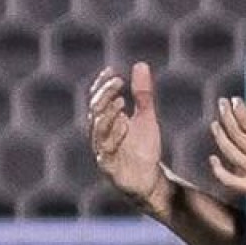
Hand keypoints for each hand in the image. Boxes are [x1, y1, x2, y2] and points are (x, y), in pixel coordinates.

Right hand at [85, 62, 168, 208]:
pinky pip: (107, 151)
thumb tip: (140, 64)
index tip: (111, 70)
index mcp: (105, 122)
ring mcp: (103, 151)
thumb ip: (142, 94)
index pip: (98, 99)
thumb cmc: (144, 148)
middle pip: (95, 111)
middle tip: (118, 82)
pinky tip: (125, 124)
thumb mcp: (146, 117)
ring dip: (108, 115)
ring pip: (99, 130)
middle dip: (105, 95)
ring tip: (120, 101)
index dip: (101, 85)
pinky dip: (115, 137)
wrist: (149, 180)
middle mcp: (100, 135)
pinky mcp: (110, 168)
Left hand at [208, 87, 245, 225]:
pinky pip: (230, 180)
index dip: (239, 109)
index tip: (235, 101)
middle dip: (227, 117)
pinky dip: (218, 170)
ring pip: (230, 153)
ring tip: (216, 124)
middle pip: (237, 135)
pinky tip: (214, 159)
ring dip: (220, 136)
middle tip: (222, 105)